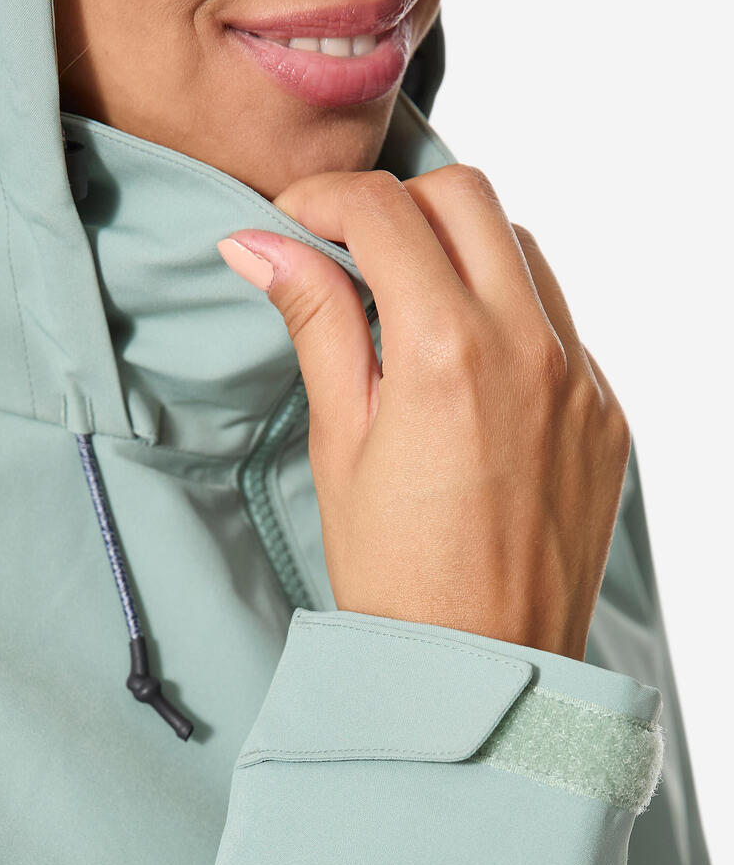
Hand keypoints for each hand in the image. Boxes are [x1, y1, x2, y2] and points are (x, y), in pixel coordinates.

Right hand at [216, 165, 629, 660]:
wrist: (483, 669)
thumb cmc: (394, 572)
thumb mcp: (338, 440)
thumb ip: (314, 323)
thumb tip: (259, 245)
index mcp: (447, 353)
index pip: (384, 214)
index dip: (322, 201)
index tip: (291, 224)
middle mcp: (530, 348)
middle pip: (465, 196)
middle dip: (394, 203)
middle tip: (347, 251)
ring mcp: (581, 377)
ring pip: (519, 245)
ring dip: (454, 246)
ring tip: (402, 302)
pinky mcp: (604, 408)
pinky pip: (556, 314)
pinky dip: (501, 303)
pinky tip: (460, 357)